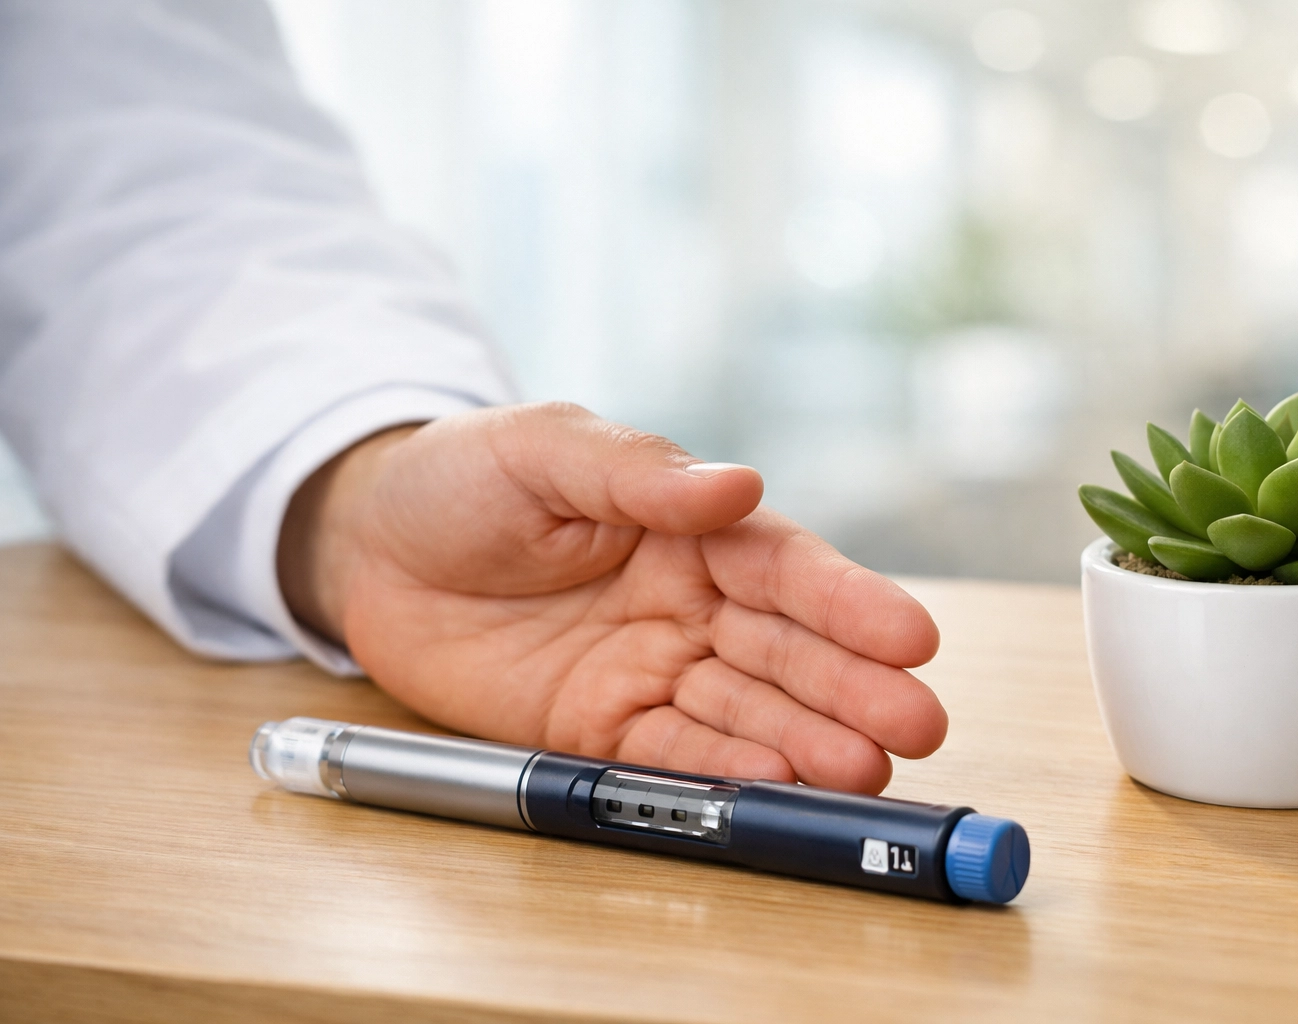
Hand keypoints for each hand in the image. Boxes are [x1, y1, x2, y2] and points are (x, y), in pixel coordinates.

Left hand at [277, 403, 945, 793]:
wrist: (369, 548)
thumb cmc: (463, 478)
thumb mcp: (545, 450)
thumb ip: (638, 473)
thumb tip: (738, 484)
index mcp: (691, 529)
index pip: (785, 567)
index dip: (849, 601)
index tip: (911, 636)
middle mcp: (689, 605)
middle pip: (786, 650)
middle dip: (853, 689)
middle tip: (918, 725)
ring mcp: (650, 671)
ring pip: (745, 712)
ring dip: (807, 744)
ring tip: (866, 774)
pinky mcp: (599, 731)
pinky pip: (671, 758)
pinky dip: (724, 775)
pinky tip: (777, 788)